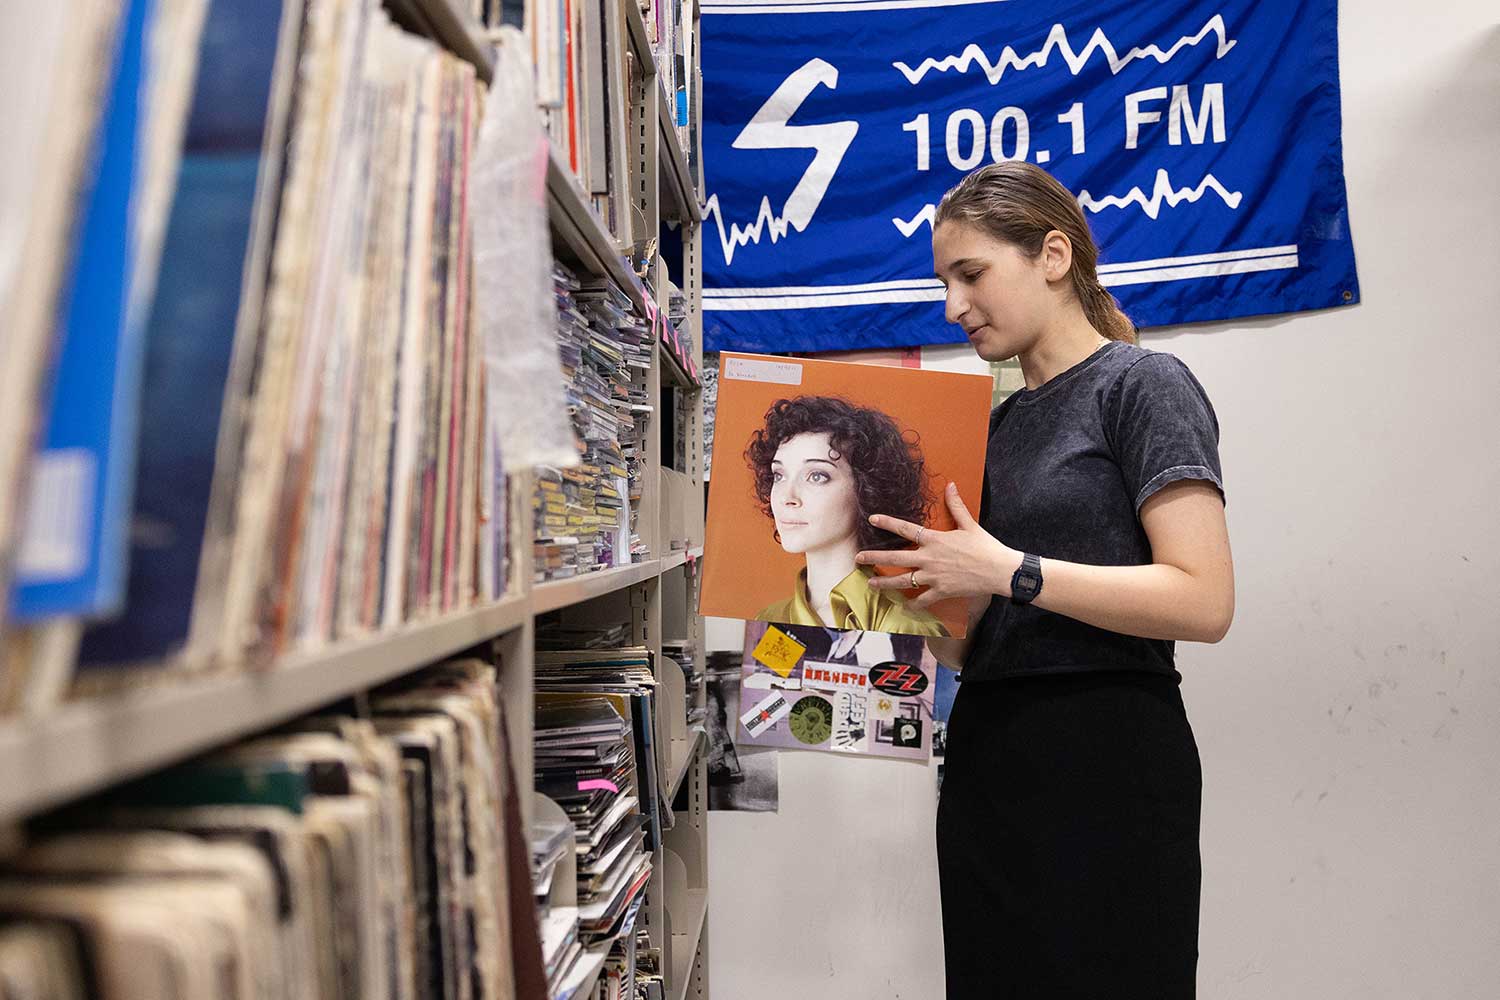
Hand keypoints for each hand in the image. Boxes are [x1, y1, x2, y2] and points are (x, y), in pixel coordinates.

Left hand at [856, 483, 1019, 610]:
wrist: (1000, 571)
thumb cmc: (986, 547)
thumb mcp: (970, 524)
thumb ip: (956, 506)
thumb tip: (950, 485)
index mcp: (935, 540)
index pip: (906, 529)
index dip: (888, 523)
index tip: (872, 519)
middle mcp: (930, 558)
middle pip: (896, 557)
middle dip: (875, 557)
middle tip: (858, 558)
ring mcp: (934, 577)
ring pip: (903, 580)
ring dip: (885, 582)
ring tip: (871, 584)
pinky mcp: (941, 591)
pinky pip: (922, 600)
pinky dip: (912, 604)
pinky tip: (903, 606)